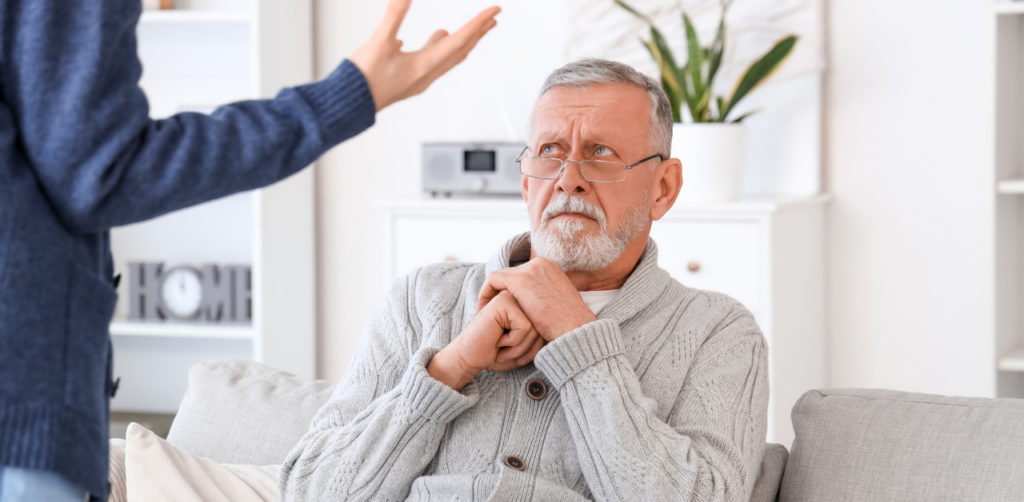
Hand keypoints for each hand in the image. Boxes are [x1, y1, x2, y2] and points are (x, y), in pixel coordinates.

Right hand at [350, 0, 500, 110]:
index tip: (494, 11)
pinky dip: (438, 48)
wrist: (348, 105)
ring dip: (462, 42)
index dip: (478, 24)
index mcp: (424, 66)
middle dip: (478, 34)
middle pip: (460, 51)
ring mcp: (419, 79)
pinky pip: (432, 62)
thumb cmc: (363, 79)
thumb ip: (393, 17)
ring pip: (448, 58)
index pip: (459, 40)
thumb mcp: (378, 42)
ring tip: (472, 30)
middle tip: (493, 19)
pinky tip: (432, 40)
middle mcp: (426, 75)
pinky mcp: (409, 81)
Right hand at [428, 291, 544, 390]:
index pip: (545, 325)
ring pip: (535, 327)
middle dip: (527, 347)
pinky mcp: (504, 303)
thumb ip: (539, 332)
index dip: (534, 345)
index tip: (513, 349)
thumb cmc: (496, 353)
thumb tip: (560, 331)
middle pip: (542, 325)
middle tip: (506, 351)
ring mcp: (510, 297)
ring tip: (502, 347)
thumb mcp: (524, 342)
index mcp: (524, 303)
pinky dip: (513, 342)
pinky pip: (524, 328)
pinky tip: (498, 341)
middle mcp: (518, 296)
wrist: (470, 358)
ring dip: (519, 347)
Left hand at [477, 258, 596, 341]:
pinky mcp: (520, 280)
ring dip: (492, 293)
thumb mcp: (560, 304)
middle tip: (492, 309)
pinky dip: (485, 293)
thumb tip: (539, 304)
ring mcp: (531, 269)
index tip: (507, 307)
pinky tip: (483, 309)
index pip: (524, 274)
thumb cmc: (569, 325)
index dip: (512, 291)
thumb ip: (547, 297)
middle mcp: (542, 263)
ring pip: (501, 276)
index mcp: (552, 268)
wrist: (575, 330)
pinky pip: (493, 280)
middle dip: (501, 291)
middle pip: (512, 274)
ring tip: (486, 310)